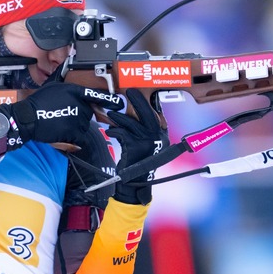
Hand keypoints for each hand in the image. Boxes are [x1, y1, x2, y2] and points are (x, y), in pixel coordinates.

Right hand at [0, 82, 123, 147]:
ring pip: (84, 125)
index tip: (119, 103)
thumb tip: (80, 97)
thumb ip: (70, 91)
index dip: (109, 100)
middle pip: (89, 113)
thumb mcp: (55, 88)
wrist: (28, 118)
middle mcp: (80, 104)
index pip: (96, 95)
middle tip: (63, 116)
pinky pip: (81, 137)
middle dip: (79, 116)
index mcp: (75, 91)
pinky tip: (63, 134)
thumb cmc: (39, 103)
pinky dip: (74, 139)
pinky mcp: (75, 131)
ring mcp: (78, 118)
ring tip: (59, 123)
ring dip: (75, 127)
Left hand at [106, 89, 169, 204]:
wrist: (135, 182)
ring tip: (112, 115)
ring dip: (119, 117)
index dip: (147, 103)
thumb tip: (134, 113)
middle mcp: (158, 138)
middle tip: (129, 92)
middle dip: (138, 101)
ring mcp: (147, 143)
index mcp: (162, 136)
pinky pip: (122, 133)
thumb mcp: (145, 144)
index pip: (156, 115)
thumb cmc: (138, 162)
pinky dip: (114, 131)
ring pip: (132, 123)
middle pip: (148, 114)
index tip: (139, 94)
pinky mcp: (135, 147)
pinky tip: (110, 131)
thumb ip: (143, 130)